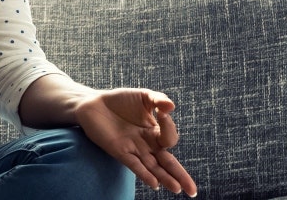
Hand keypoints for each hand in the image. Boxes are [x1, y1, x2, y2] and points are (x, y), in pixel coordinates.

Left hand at [75, 88, 197, 196]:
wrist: (93, 103)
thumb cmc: (119, 100)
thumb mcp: (143, 96)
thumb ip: (159, 99)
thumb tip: (172, 107)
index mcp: (154, 132)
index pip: (169, 137)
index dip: (169, 126)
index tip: (163, 112)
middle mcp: (146, 144)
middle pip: (167, 162)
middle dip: (180, 175)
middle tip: (192, 191)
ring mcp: (133, 149)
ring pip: (153, 168)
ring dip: (165, 178)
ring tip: (177, 189)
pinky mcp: (119, 151)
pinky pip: (134, 165)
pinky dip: (144, 174)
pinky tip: (154, 183)